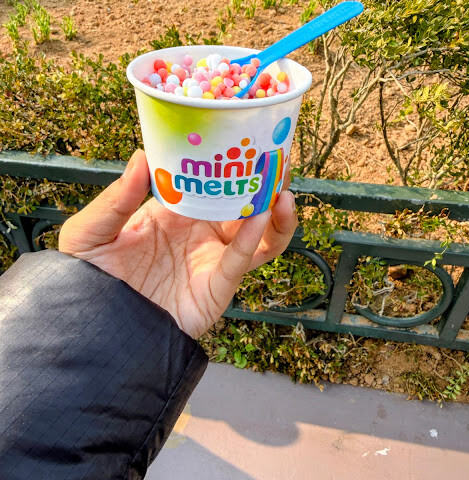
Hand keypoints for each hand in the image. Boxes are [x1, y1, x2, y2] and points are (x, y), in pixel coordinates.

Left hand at [59, 150, 297, 337]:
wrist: (95, 327)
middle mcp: (201, 233)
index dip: (231, 165)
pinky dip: (255, 239)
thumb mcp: (93, 232)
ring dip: (275, 214)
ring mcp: (212, 259)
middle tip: (278, 158)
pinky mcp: (217, 287)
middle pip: (244, 205)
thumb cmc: (90, 276)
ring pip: (258, 235)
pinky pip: (242, 261)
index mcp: (176, 213)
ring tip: (282, 190)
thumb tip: (142, 154)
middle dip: (264, 183)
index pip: (212, 184)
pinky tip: (262, 217)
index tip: (246, 140)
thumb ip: (117, 198)